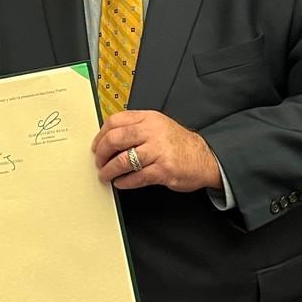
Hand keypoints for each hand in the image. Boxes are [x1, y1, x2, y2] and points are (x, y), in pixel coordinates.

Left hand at [93, 110, 221, 191]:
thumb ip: (136, 128)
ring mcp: (158, 151)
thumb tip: (108, 138)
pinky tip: (121, 183)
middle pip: (115, 139)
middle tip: (98, 162)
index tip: (96, 146)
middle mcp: (153, 132)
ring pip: (123, 160)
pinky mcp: (163, 170)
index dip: (101, 135)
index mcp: (149, 118)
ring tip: (106, 175)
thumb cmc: (178, 144)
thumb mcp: (158, 126)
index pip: (115, 121)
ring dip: (110, 170)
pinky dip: (124, 182)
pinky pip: (136, 177)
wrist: (205, 158)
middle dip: (102, 153)